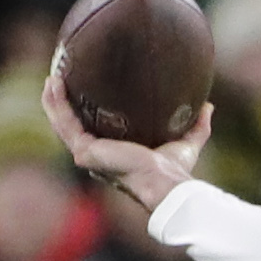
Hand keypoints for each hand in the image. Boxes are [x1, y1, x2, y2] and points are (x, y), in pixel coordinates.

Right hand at [40, 69, 212, 213]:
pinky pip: (65, 123)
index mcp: (113, 156)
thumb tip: (209, 106)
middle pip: (73, 127)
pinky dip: (56, 104)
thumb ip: (197, 126)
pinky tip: (53, 82)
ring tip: (51, 76)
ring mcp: (88, 155)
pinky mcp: (84, 152)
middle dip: (64, 105)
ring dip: (54, 101)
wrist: (165, 184)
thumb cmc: (174, 171)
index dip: (86, 115)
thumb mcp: (187, 142)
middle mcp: (96, 157)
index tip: (84, 93)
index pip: (94, 133)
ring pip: (62, 124)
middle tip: (61, 79)